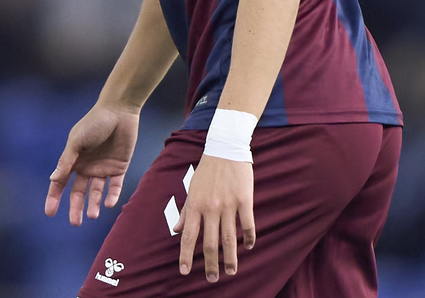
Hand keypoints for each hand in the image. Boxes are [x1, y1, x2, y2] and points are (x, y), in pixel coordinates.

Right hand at [44, 104, 139, 225]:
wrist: (119, 110)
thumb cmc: (95, 122)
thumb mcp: (77, 141)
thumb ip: (67, 160)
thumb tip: (53, 179)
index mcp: (74, 159)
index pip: (61, 182)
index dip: (54, 197)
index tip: (49, 213)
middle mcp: (87, 166)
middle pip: (79, 192)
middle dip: (76, 208)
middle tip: (75, 223)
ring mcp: (103, 167)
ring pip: (97, 192)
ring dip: (94, 204)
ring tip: (92, 215)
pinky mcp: (119, 167)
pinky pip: (115, 185)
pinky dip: (112, 195)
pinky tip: (109, 204)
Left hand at [173, 154, 254, 282]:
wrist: (226, 147)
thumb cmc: (207, 169)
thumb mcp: (192, 188)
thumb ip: (186, 210)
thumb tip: (176, 230)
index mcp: (196, 205)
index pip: (188, 236)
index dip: (185, 255)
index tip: (185, 272)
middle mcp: (211, 208)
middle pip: (210, 243)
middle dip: (210, 264)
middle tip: (213, 279)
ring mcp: (229, 204)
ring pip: (229, 238)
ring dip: (230, 258)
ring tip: (231, 271)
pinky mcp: (245, 199)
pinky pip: (248, 224)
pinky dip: (249, 237)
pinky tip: (249, 246)